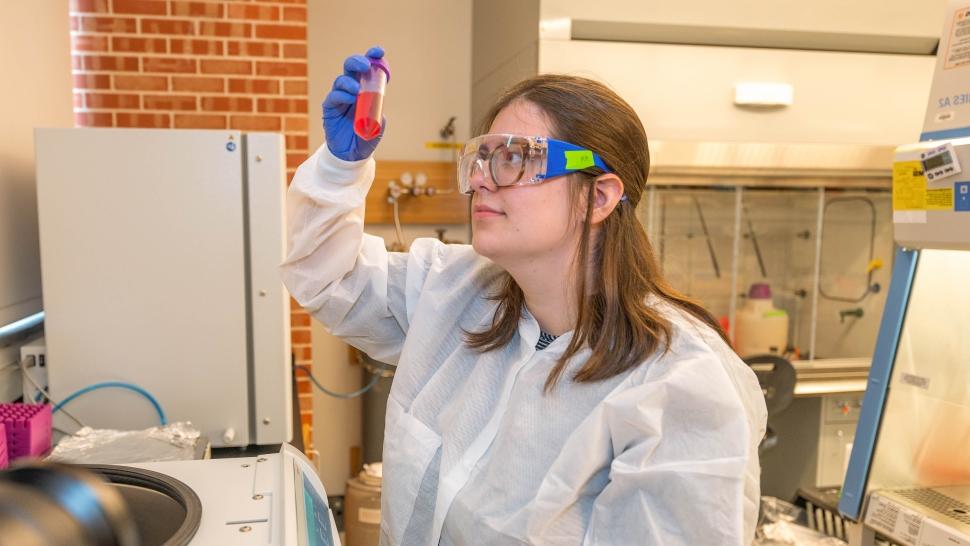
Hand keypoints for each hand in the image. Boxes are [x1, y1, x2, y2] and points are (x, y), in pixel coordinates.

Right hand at [323, 46, 385, 161]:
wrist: (353, 154)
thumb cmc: (366, 136)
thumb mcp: (378, 123)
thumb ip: (377, 109)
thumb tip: (375, 99)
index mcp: (366, 89)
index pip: (367, 69)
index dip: (372, 57)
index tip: (379, 51)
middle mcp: (352, 89)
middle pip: (351, 68)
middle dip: (357, 62)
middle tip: (365, 66)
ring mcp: (340, 98)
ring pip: (341, 80)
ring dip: (349, 82)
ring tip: (356, 90)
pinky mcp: (330, 108)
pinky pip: (333, 97)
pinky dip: (341, 95)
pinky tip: (349, 99)